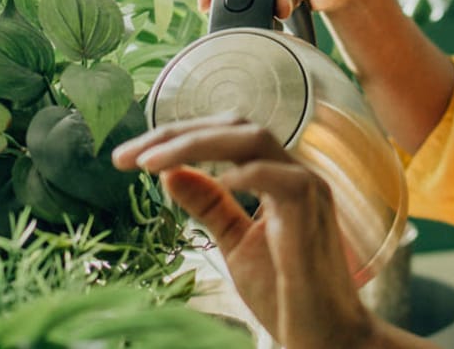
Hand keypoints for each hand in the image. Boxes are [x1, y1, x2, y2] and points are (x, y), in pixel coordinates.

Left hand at [114, 114, 375, 348]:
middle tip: (128, 156)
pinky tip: (209, 183)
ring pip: (253, 138)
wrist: (325, 333)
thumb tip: (170, 174)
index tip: (128, 159)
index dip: (176, 138)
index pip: (225, 135)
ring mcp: (307, 187)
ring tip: (150, 163)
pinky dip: (240, 174)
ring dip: (195, 144)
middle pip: (235, 126)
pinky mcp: (312, 209)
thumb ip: (209, 206)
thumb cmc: (286, 292)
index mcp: (276, 177)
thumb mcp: (235, 243)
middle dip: (176, 133)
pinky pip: (278, 176)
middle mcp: (294, 173)